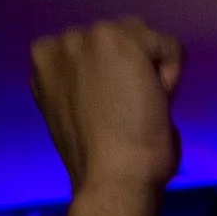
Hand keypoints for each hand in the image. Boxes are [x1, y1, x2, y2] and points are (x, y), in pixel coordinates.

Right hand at [29, 18, 181, 197]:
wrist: (110, 179)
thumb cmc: (97, 165)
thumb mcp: (75, 116)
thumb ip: (87, 88)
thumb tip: (120, 83)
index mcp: (44, 65)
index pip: (92, 53)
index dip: (111, 82)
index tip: (111, 113)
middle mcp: (60, 44)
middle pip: (117, 37)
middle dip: (129, 69)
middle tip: (129, 113)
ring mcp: (88, 37)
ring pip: (142, 38)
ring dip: (149, 69)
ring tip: (142, 109)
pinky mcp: (120, 39)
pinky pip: (168, 45)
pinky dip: (172, 73)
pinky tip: (156, 104)